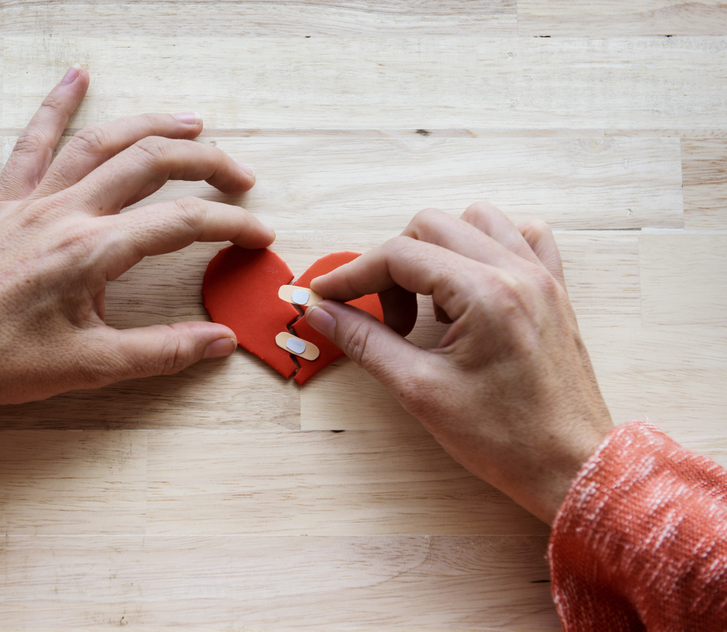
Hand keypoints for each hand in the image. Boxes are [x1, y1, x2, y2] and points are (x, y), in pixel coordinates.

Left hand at [0, 66, 272, 442]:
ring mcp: (31, 201)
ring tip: (193, 123)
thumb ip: (162, 351)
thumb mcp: (88, 367)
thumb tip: (220, 341)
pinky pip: (33, 141)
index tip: (259, 236)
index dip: (230, 225)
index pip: (179, 223)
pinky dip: (57, 104)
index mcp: (88, 253)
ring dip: (152, 126)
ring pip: (101, 142)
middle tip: (242, 177)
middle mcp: (63, 214)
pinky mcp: (3, 201)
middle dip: (206, 163)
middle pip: (149, 163)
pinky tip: (77, 76)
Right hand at [305, 203, 612, 523]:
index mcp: (485, 294)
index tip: (325, 296)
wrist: (572, 466)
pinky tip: (471, 289)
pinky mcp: (554, 291)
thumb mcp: (420, 391)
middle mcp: (517, 272)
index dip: (351, 274)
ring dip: (437, 252)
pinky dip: (486, 248)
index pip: (399, 255)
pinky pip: (522, 237)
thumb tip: (321, 312)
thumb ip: (366, 342)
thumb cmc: (504, 440)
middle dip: (392, 267)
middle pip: (431, 228)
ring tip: (430, 306)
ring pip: (474, 221)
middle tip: (384, 320)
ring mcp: (541, 277)